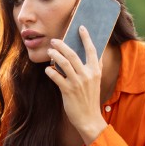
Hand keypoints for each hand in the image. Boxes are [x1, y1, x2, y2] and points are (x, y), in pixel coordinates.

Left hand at [45, 26, 107, 145]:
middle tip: (54, 40)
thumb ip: (96, 68)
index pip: (92, 50)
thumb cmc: (90, 98)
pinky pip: (56, 76)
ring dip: (54, 55)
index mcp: (96, 71)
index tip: (81, 28)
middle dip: (62, 45)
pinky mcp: (68, 90)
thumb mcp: (97, 81)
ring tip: (49, 51)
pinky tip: (48, 69)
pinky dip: (50, 71)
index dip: (86, 38)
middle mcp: (87, 75)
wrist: (89, 118)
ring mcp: (77, 82)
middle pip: (73, 54)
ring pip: (63, 63)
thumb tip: (96, 54)